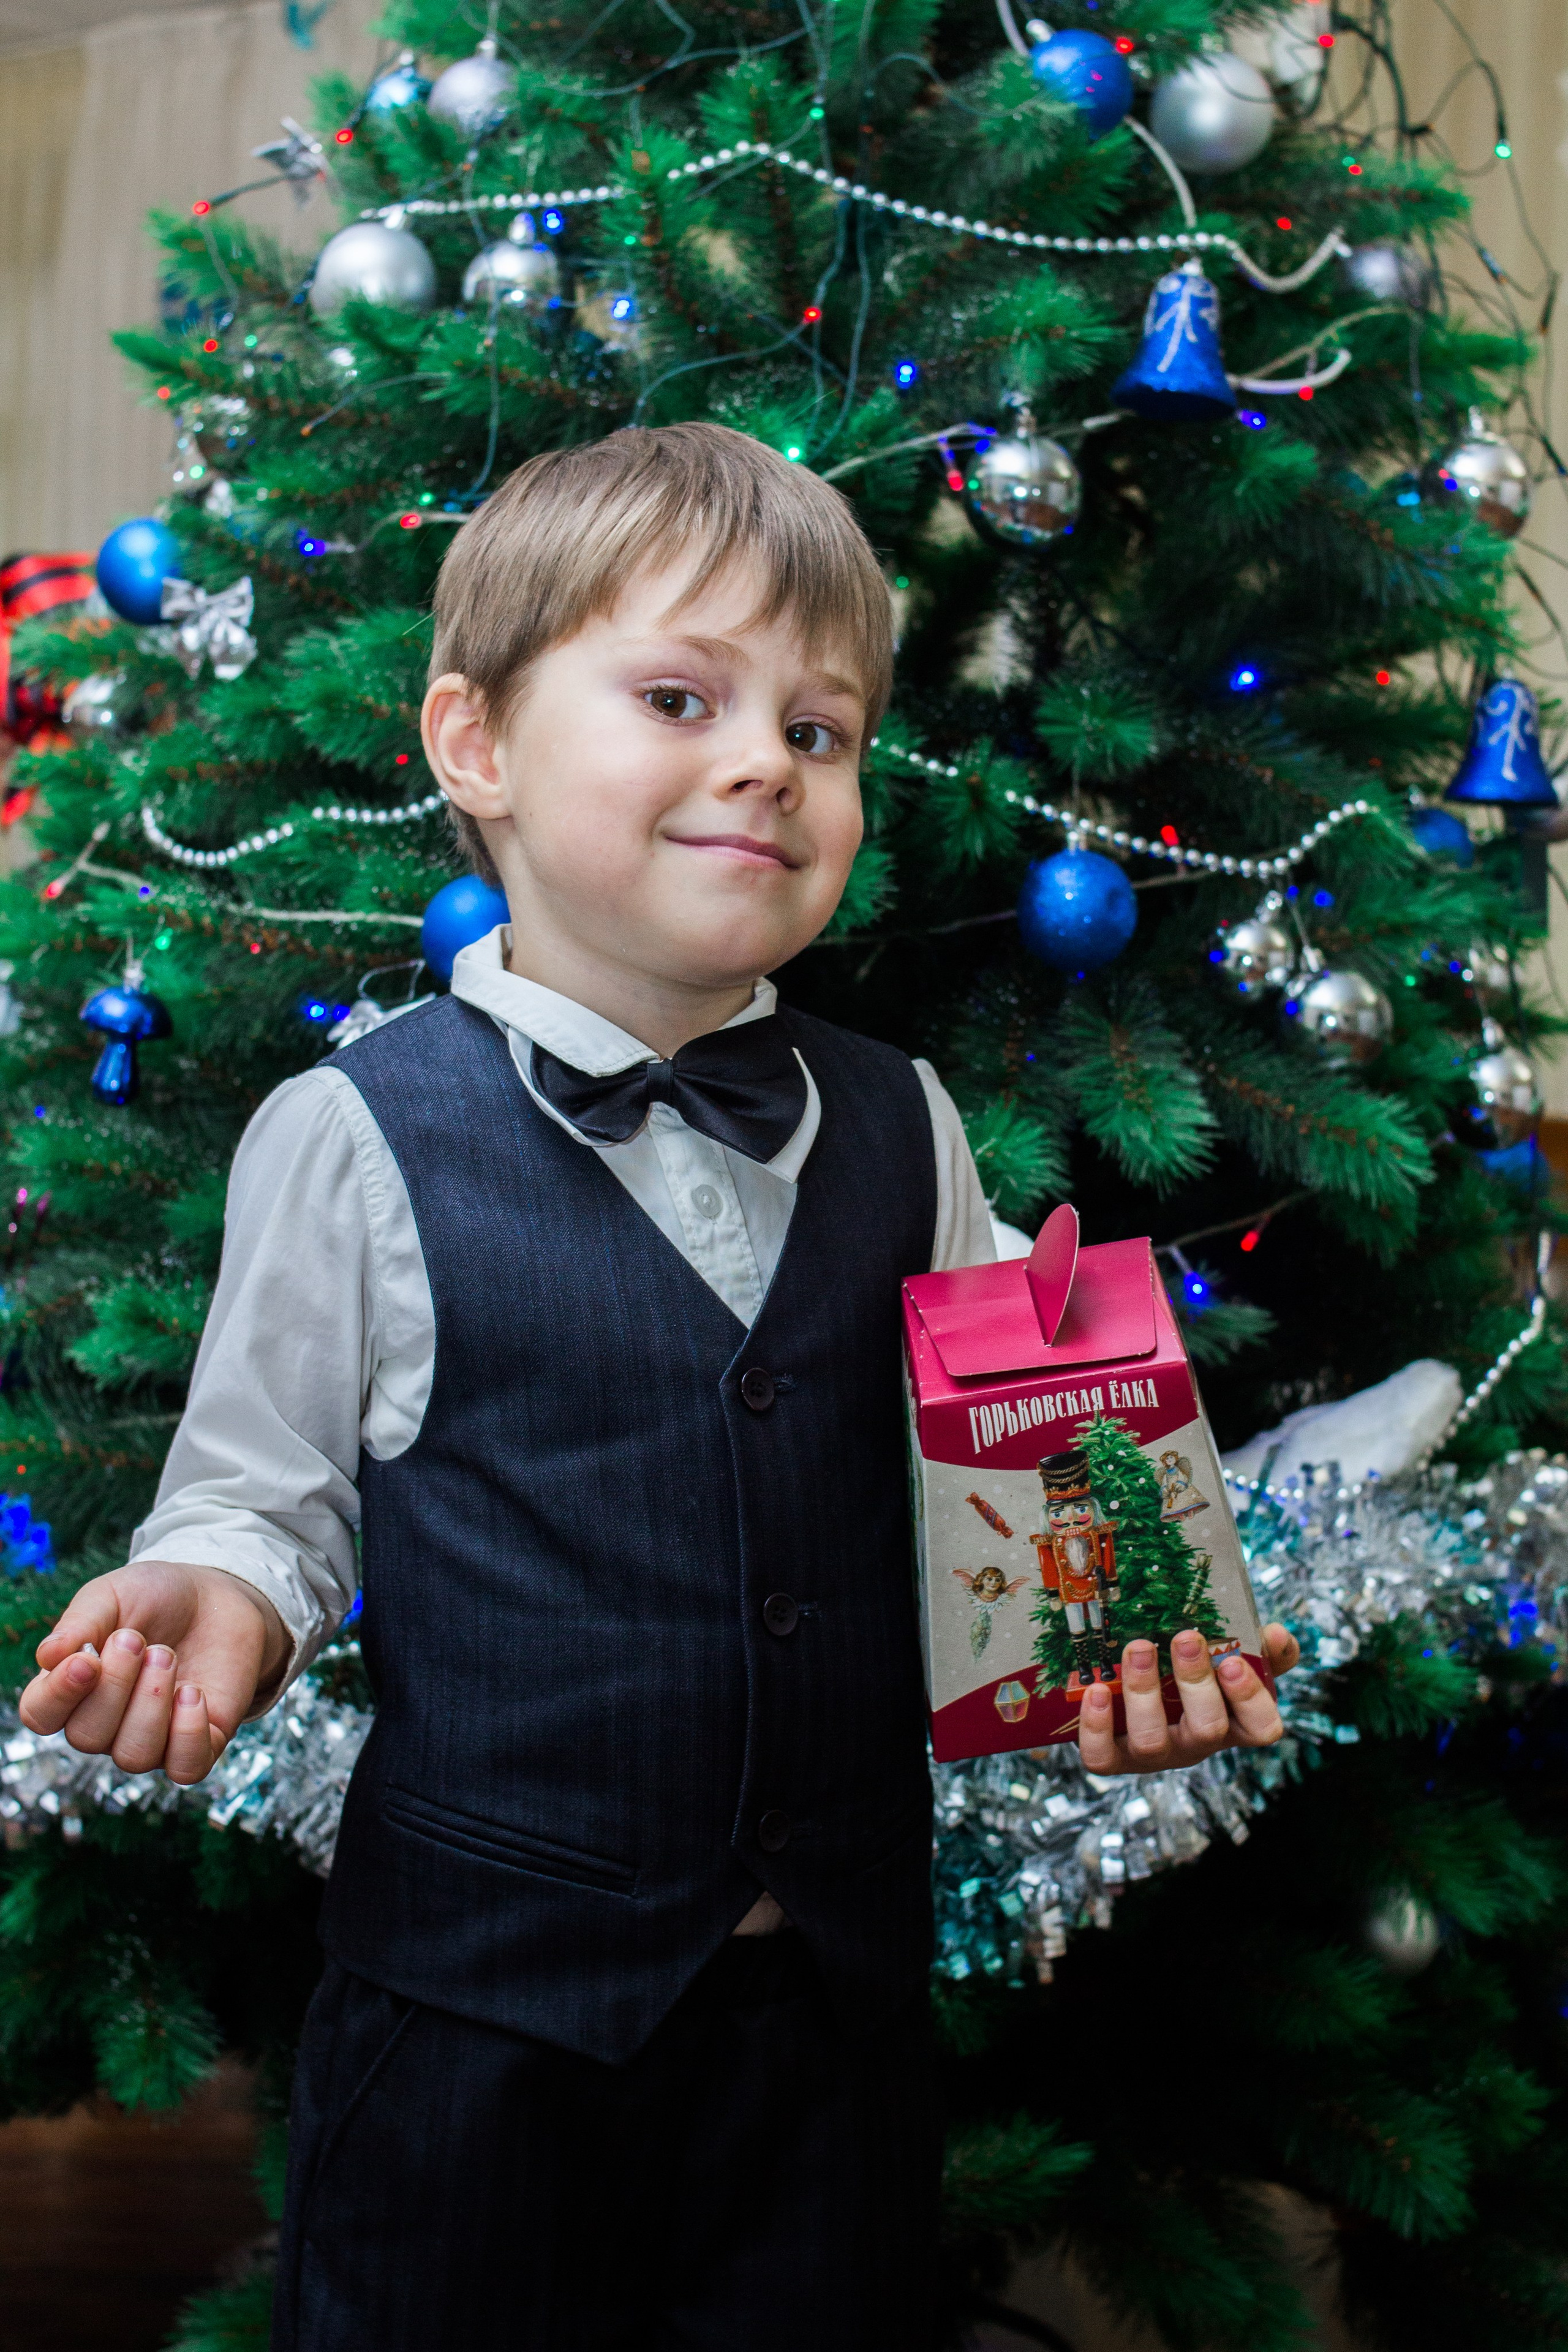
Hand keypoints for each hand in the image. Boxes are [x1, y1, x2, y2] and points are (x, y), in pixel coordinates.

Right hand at [16, 1562, 287, 1785]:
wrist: (216, 1598)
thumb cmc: (155, 1597)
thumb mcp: (112, 1595)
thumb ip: (80, 1622)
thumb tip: (47, 1656)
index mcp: (73, 1687)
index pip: (41, 1714)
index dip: (58, 1694)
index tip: (86, 1659)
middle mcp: (105, 1724)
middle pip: (87, 1737)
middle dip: (115, 1684)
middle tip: (139, 1640)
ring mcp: (152, 1738)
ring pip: (133, 1756)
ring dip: (151, 1703)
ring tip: (166, 1656)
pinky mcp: (199, 1743)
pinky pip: (185, 1767)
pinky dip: (189, 1733)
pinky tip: (193, 1692)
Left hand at [1077, 1622, 1300, 1775]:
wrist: (1134, 1694)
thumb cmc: (1193, 1676)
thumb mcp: (1233, 1658)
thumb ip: (1262, 1649)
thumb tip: (1279, 1635)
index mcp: (1232, 1722)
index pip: (1261, 1729)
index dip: (1250, 1700)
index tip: (1232, 1661)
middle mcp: (1195, 1744)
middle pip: (1208, 1730)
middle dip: (1196, 1682)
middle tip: (1185, 1638)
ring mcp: (1154, 1755)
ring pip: (1152, 1741)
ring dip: (1144, 1691)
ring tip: (1139, 1648)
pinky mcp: (1113, 1758)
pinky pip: (1103, 1756)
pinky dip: (1097, 1726)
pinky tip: (1096, 1689)